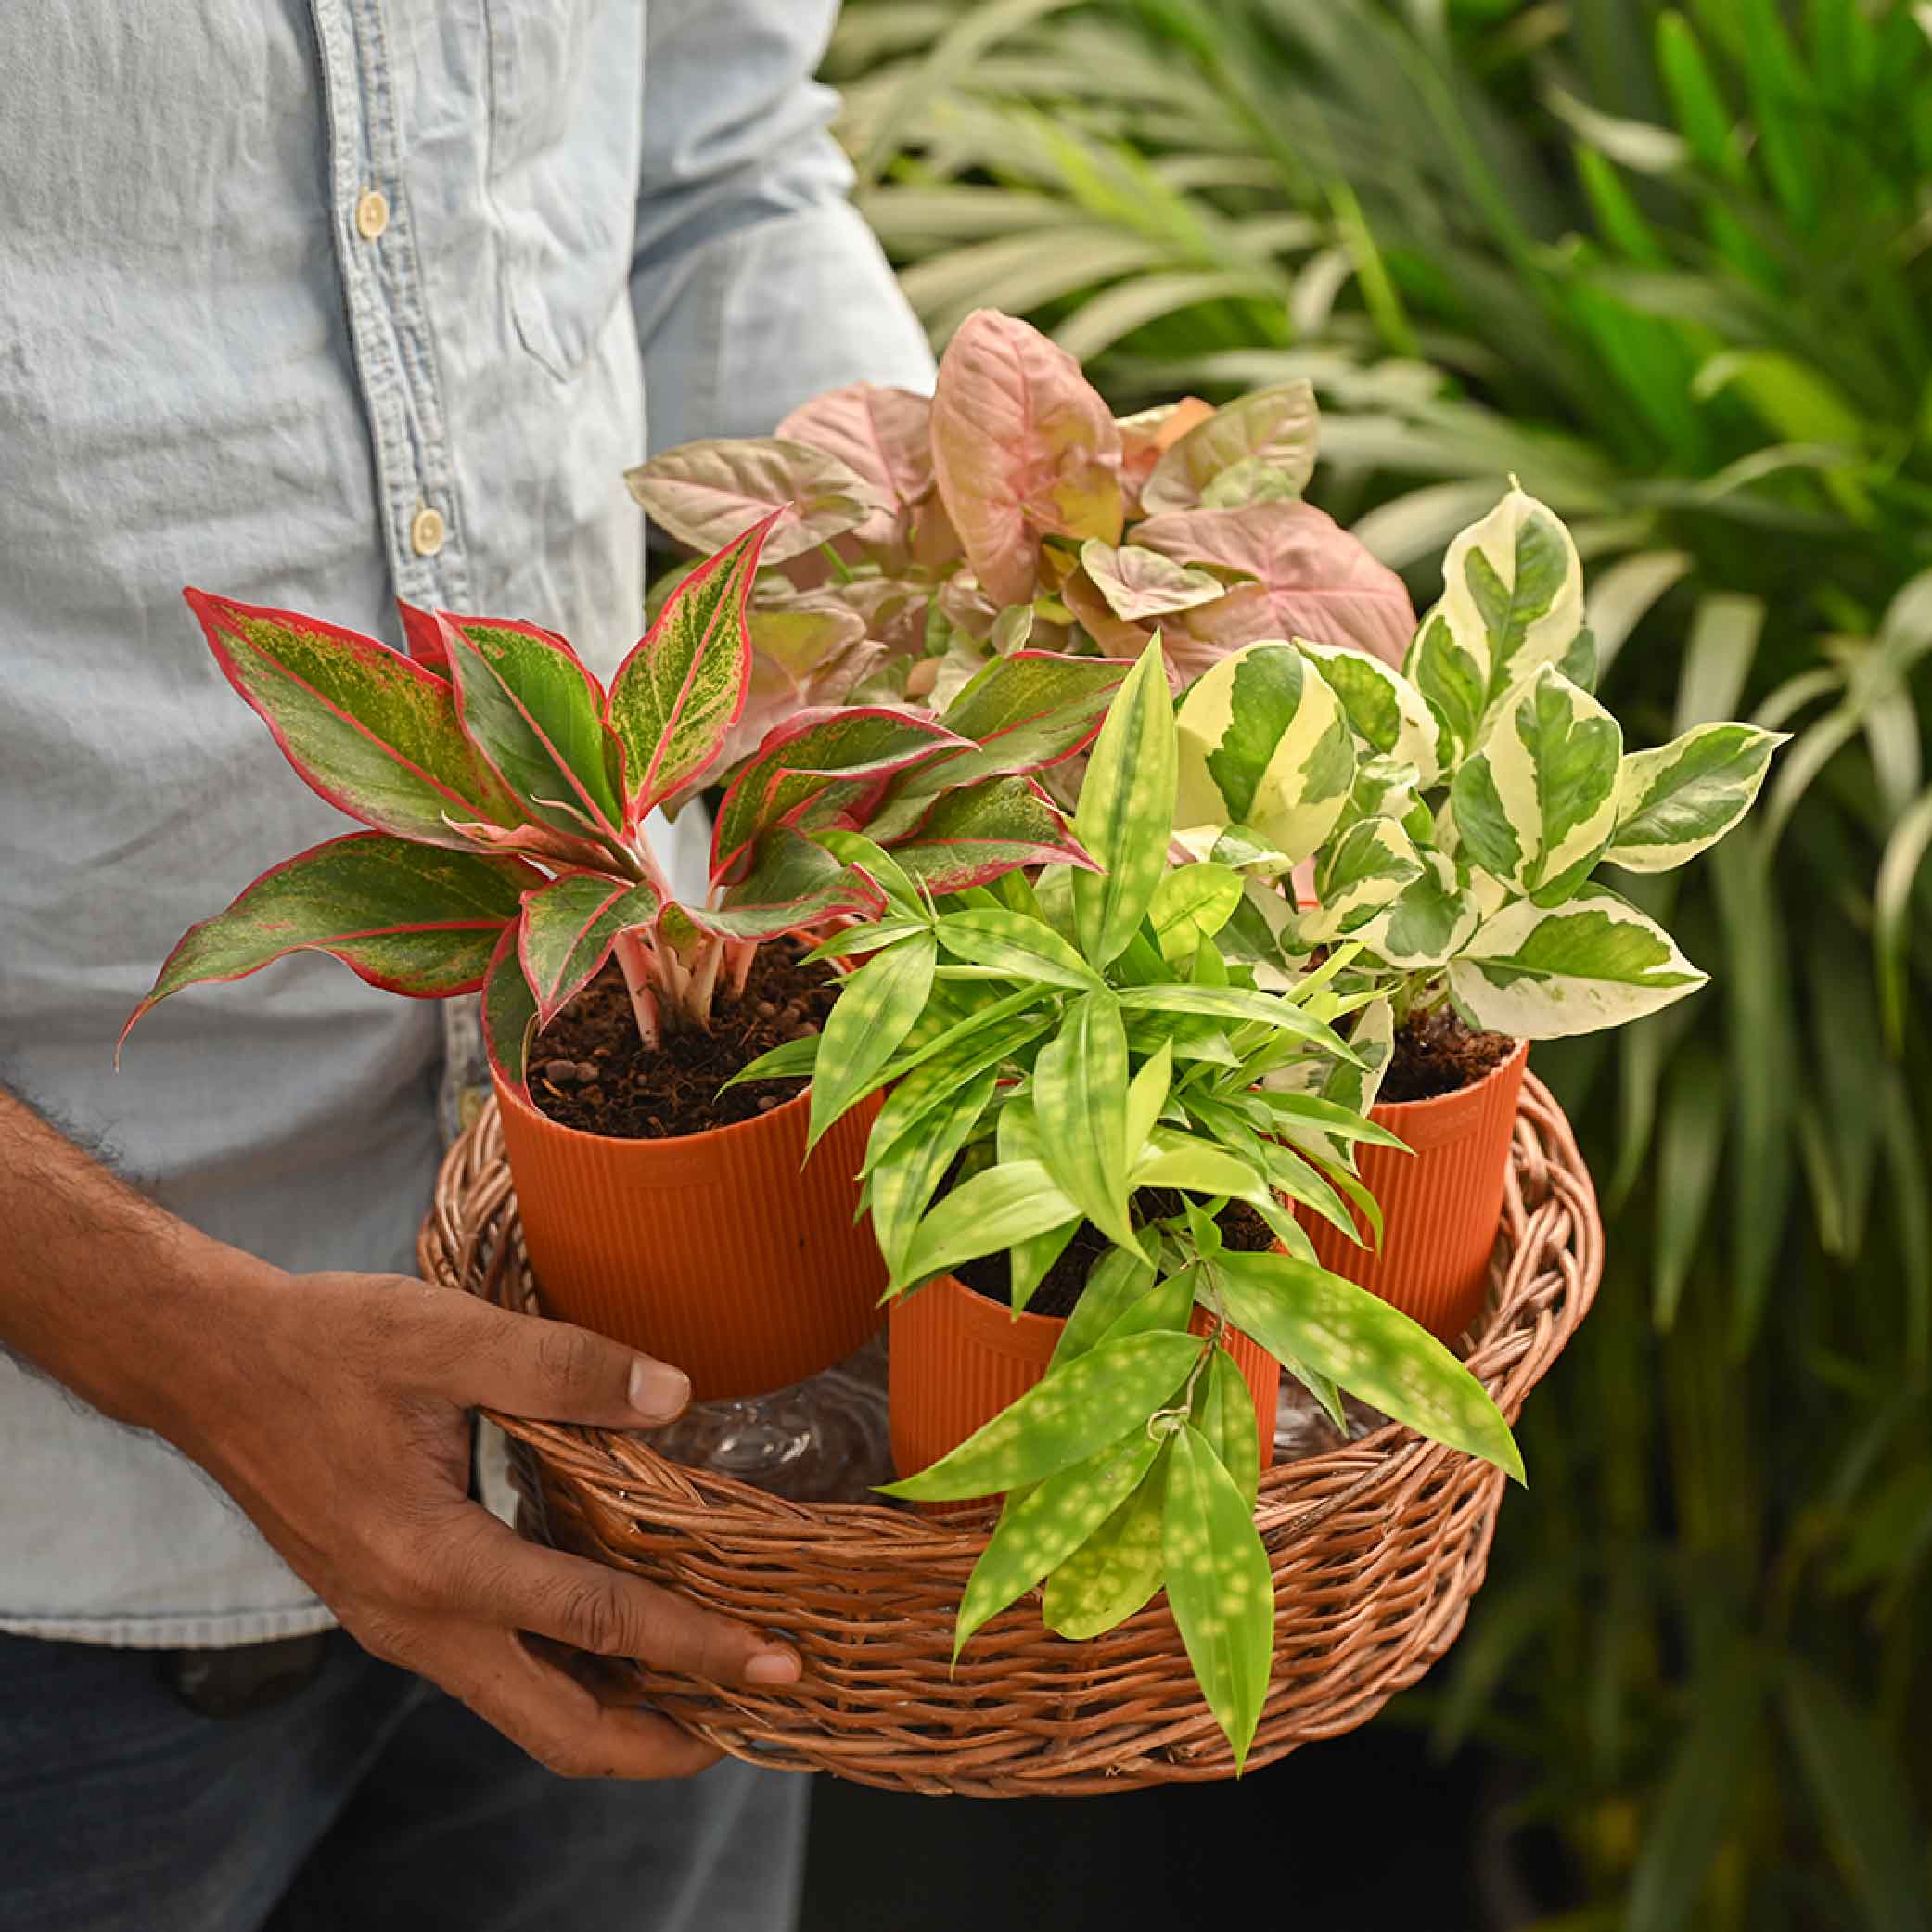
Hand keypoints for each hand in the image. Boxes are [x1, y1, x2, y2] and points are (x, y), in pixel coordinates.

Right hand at [164, 1266, 800, 1778]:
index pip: (594, 1625)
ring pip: (528, 1712)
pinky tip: (622, 1637)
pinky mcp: (394, 1609)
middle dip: (665, 1738)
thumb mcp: (440, 1335)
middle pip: (560, 1728)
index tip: (775, 1663)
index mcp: (431, 1560)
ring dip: (621, 1714)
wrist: (208, 1367)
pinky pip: (498, 1675)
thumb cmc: (321, 1343)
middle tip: (757, 1711)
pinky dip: (572, 1676)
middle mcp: (415, 1619)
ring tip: (710, 1686)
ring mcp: (399, 1624)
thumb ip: (559, 1366)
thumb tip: (675, 1394)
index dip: (696, 1647)